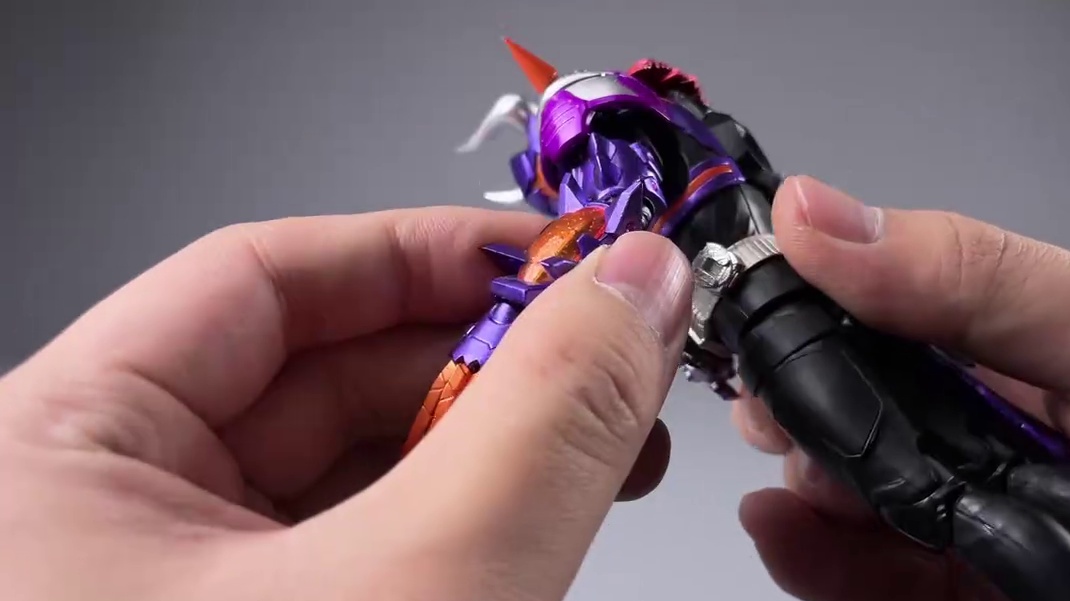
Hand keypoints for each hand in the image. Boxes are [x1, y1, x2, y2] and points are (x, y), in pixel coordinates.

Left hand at [0, 207, 691, 599]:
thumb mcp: (418, 586)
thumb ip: (542, 423)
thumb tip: (637, 291)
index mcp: (52, 460)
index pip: (259, 279)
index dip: (424, 253)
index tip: (552, 259)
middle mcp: (99, 516)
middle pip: (320, 369)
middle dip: (487, 360)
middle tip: (609, 352)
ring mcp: (169, 584)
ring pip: (353, 464)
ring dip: (491, 445)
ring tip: (605, 437)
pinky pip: (357, 541)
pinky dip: (459, 520)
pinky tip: (541, 509)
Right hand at [733, 175, 1069, 600]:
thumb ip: (969, 279)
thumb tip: (818, 216)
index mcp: (1019, 347)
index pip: (889, 309)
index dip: (813, 299)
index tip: (759, 297)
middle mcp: (987, 430)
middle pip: (858, 410)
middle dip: (797, 399)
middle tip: (767, 395)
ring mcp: (972, 517)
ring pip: (847, 497)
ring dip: (794, 479)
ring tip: (781, 467)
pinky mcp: (958, 591)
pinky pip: (864, 578)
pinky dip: (809, 558)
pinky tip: (780, 529)